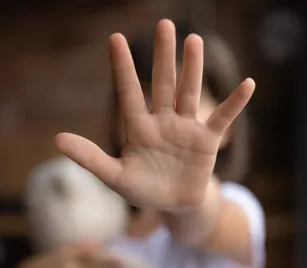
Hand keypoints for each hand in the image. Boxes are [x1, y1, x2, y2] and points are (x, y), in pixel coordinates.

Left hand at [54, 19, 254, 211]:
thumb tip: (58, 138)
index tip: (115, 38)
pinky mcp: (207, 141)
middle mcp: (163, 121)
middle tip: (164, 24)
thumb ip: (90, 157)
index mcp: (138, 128)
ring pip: (189, 92)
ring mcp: (186, 128)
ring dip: (192, 68)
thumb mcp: (115, 176)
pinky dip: (235, 104)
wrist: (173, 204)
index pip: (128, 93)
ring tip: (193, 40)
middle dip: (163, 56)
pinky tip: (248, 84)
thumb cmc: (143, 190)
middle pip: (162, 83)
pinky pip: (222, 119)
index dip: (122, 68)